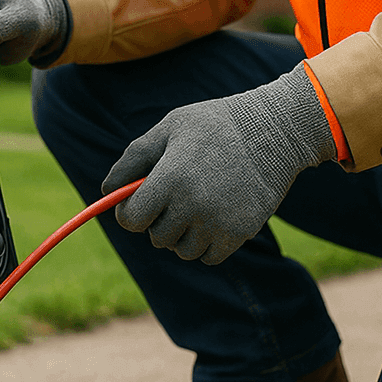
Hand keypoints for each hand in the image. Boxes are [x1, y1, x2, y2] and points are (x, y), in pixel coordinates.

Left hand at [100, 67, 337, 264]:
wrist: (274, 129)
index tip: (135, 204)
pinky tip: (213, 218)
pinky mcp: (240, 232)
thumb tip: (106, 190)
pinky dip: (206, 244)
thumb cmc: (215, 124)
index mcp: (170, 178)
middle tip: (173, 198)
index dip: (128, 213)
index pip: (131, 220)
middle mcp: (193, 205)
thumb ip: (133, 159)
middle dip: (158, 221)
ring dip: (182, 235)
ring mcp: (218, 222)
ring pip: (182, 250)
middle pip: (157, 237)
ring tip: (196, 206)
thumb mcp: (169, 128)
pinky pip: (209, 257)